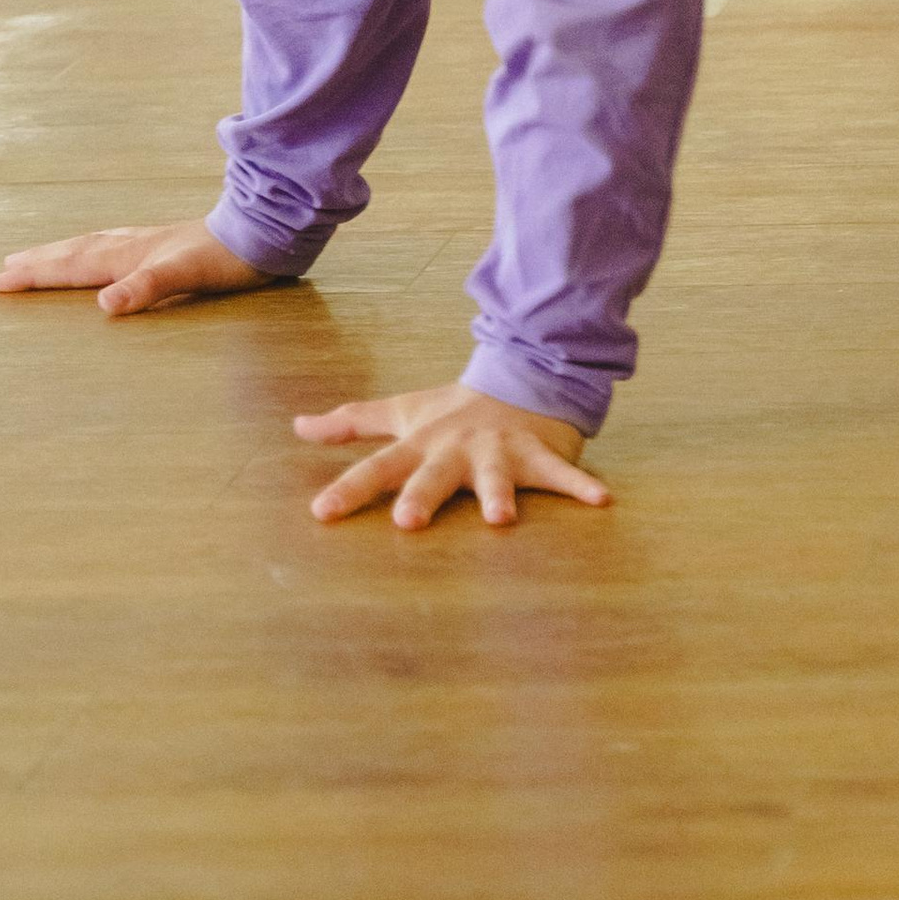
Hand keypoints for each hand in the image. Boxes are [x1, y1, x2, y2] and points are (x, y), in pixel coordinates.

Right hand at [0, 217, 271, 316]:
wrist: (263, 231)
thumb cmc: (225, 258)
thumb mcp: (186, 276)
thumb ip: (146, 288)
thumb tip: (103, 305)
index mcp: (130, 256)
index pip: (72, 266)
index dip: (35, 275)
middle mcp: (132, 246)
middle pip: (74, 253)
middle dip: (37, 263)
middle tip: (1, 269)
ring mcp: (148, 242)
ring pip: (91, 246)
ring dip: (60, 254)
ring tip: (36, 257)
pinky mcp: (163, 245)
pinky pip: (111, 246)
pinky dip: (91, 251)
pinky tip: (99, 254)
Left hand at [293, 380, 610, 530]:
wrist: (521, 377)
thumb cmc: (454, 409)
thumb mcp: (402, 413)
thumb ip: (351, 424)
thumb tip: (296, 427)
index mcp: (421, 443)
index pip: (377, 466)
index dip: (349, 490)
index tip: (321, 513)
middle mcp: (455, 449)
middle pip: (433, 475)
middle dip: (422, 495)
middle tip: (408, 522)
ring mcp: (498, 451)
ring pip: (496, 476)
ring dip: (499, 495)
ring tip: (500, 520)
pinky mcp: (538, 454)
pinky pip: (561, 474)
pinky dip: (582, 486)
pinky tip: (602, 500)